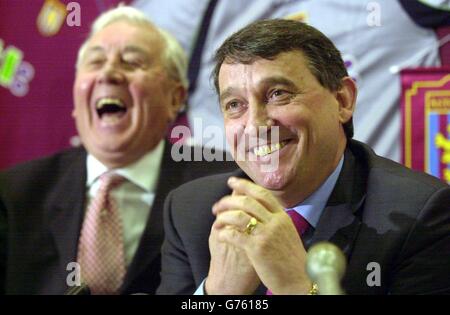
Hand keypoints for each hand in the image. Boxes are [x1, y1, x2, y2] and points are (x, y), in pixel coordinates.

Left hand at [213, 177, 311, 293]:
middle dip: (228, 200)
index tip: (232, 182)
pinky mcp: (257, 248)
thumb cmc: (292, 260)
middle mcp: (275, 222)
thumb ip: (275, 220)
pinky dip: (224, 232)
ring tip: (216, 220)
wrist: (299, 280)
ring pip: (239, 215)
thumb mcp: (287, 233)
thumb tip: (262, 209)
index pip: (262, 193)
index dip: (245, 185)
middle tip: (217, 205)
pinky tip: (221, 235)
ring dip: (224, 216)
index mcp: (282, 217)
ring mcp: (266, 234)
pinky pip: (235, 234)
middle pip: (247, 201)